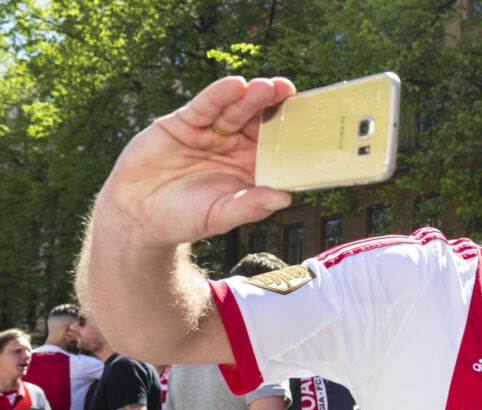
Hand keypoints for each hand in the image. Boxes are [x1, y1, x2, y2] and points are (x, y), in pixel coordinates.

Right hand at [94, 76, 296, 249]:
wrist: (138, 215)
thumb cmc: (185, 218)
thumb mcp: (220, 215)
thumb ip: (250, 205)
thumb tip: (284, 198)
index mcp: (251, 169)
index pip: (276, 148)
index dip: (291, 135)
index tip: (310, 124)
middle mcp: (235, 147)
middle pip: (259, 122)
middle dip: (274, 106)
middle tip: (290, 91)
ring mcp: (211, 133)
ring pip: (235, 110)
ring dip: (251, 97)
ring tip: (267, 87)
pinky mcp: (185, 123)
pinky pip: (205, 106)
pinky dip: (219, 95)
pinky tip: (234, 86)